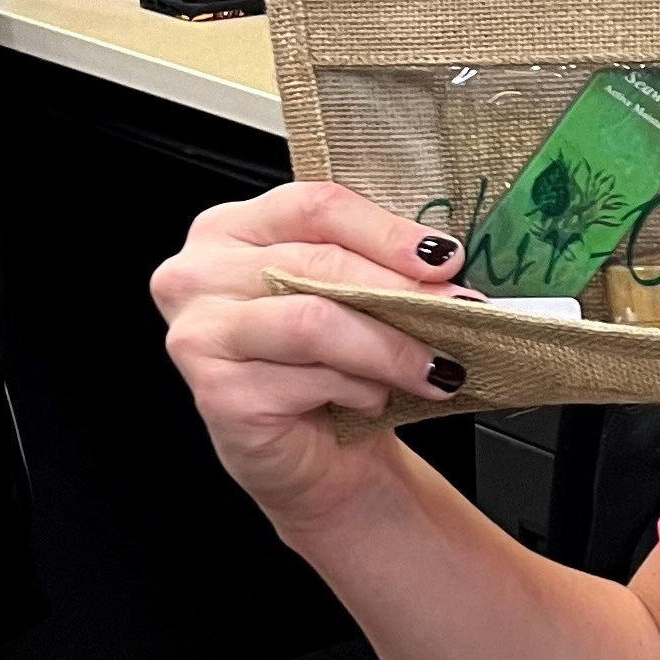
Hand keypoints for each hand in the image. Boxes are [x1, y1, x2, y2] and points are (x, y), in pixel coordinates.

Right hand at [152, 181, 467, 527]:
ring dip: (391, 347)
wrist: (313, 452)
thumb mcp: (351, 298)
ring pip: (315, 322)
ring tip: (435, 367)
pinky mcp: (216, 393)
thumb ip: (376, 267)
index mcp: (232, 229)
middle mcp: (199, 274)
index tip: (444, 257)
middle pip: (318, 263)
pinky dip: (361, 390)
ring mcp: (199, 333)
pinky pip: (310, 378)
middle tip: (460, 312)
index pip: (314, 207)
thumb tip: (442, 261)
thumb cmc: (330, 365)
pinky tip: (375, 400)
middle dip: (402, 291)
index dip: (386, 231)